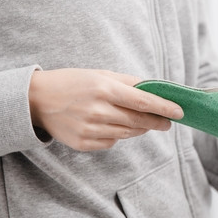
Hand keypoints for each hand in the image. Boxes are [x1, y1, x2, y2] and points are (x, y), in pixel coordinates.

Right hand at [29, 69, 183, 150]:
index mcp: (104, 89)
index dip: (165, 108)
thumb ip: (129, 83)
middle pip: (139, 121)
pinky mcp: (83, 143)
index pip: (144, 102)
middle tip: (168, 122)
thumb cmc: (73, 82)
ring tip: (143, 122)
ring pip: (128, 134)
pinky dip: (117, 135)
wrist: (36, 100)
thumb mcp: (100, 74)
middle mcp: (98, 110)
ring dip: (140, 128)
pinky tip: (112, 126)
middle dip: (157, 122)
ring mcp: (90, 129)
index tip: (180, 112)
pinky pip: (111, 142)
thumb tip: (157, 91)